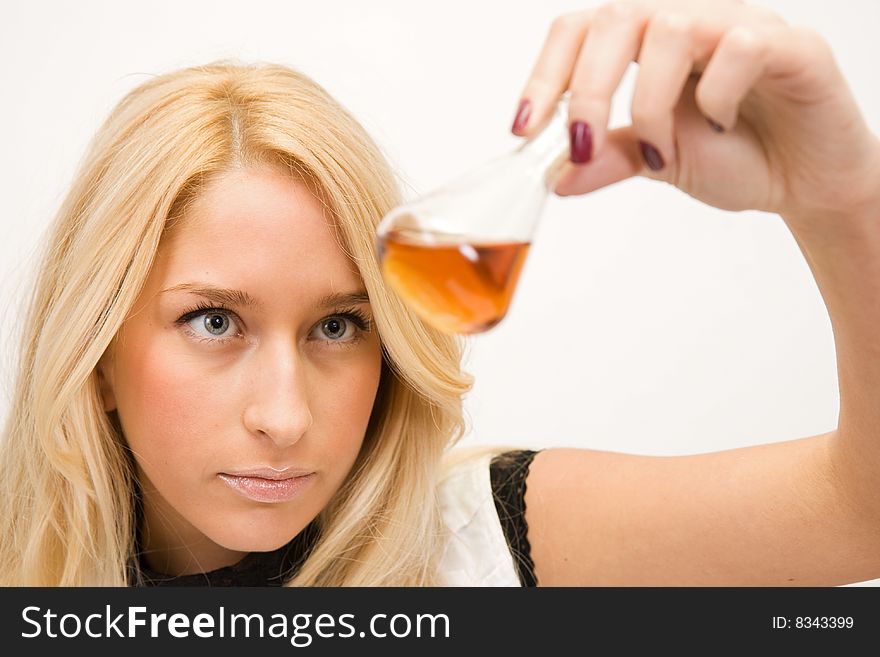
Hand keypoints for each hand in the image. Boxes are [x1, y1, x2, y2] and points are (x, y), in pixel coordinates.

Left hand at [512, 0, 879, 226]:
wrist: (806, 181)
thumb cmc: (735, 157)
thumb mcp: (656, 162)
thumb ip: (608, 159)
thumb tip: (553, 177)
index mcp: (648, 44)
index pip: (582, 30)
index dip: (544, 75)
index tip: (522, 129)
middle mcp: (689, 22)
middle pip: (618, 17)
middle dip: (588, 90)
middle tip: (583, 145)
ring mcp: (737, 26)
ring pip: (672, 27)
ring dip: (652, 103)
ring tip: (665, 150)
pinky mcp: (788, 45)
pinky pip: (741, 46)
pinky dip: (718, 95)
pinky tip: (723, 124)